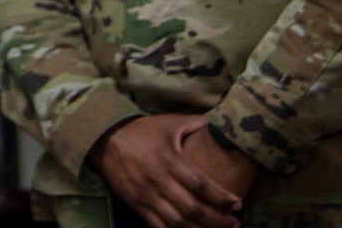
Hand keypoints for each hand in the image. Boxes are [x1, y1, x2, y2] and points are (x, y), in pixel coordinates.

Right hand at [90, 115, 242, 227]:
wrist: (104, 138)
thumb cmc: (141, 130)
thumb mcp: (169, 122)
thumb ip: (196, 124)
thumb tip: (223, 125)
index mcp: (168, 159)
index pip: (200, 185)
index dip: (221, 198)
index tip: (237, 204)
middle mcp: (157, 179)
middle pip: (192, 208)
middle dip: (217, 219)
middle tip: (234, 222)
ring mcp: (145, 194)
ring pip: (177, 222)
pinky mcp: (135, 203)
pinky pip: (158, 225)